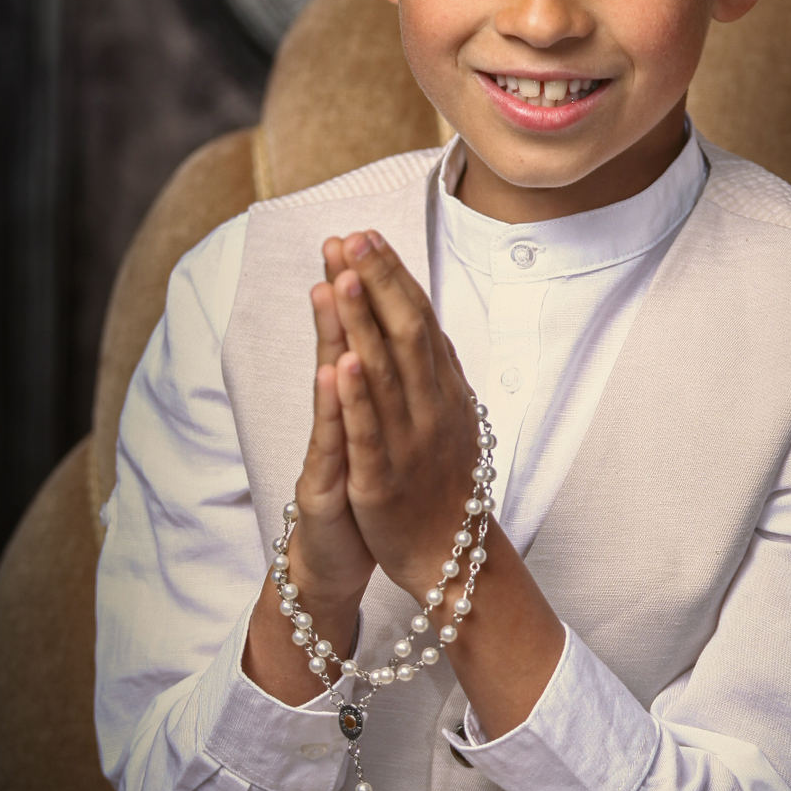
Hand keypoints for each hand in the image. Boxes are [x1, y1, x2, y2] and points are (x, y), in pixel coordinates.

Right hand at [241, 250, 376, 702]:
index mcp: (355, 404)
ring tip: (334, 285)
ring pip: (331, 386)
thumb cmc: (353, 493)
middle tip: (339, 242)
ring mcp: (328, 450)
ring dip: (333, 334)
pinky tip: (336, 370)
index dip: (361, 287)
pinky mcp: (327, 487)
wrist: (333, 566)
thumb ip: (367, 385)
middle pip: (339, 346)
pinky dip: (336, 405)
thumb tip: (378, 335)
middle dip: (343, 293)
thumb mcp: (366, 433)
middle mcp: (336, 419)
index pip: (359, 334)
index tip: (363, 236)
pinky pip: (333, 441)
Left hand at [325, 230, 480, 598]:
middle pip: (405, 332)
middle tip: (352, 236)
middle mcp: (431, 407)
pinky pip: (368, 432)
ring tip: (342, 276)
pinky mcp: (382, 478)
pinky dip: (355, 397)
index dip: (392, 274)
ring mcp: (408, 441)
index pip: (419, 317)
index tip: (367, 233)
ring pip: (385, 373)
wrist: (452, 556)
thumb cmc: (444, 482)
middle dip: (377, 281)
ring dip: (363, 322)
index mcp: (444, 389)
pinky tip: (339, 362)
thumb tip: (421, 315)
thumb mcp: (450, 415)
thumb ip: (434, 367)